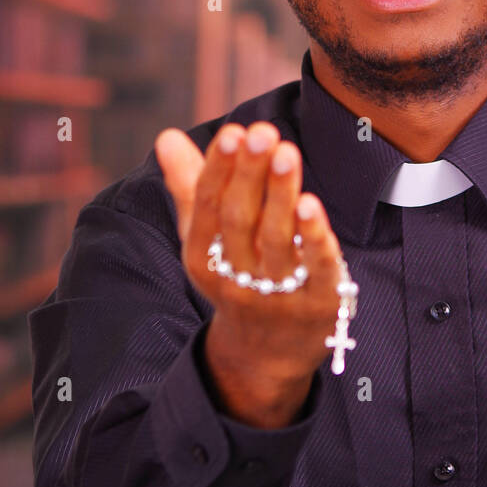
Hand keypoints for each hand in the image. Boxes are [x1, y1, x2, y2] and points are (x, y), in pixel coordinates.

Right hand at [155, 121, 343, 426]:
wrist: (267, 354)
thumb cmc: (236, 275)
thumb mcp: (206, 239)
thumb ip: (190, 185)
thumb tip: (166, 136)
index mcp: (203, 259)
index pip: (208, 209)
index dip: (219, 171)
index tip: (232, 132)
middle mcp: (236, 278)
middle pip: (240, 221)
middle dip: (250, 174)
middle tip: (262, 131)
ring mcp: (278, 293)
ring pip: (276, 240)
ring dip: (280, 194)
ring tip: (286, 151)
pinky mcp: (320, 302)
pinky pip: (315, 268)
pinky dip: (313, 237)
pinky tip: (311, 203)